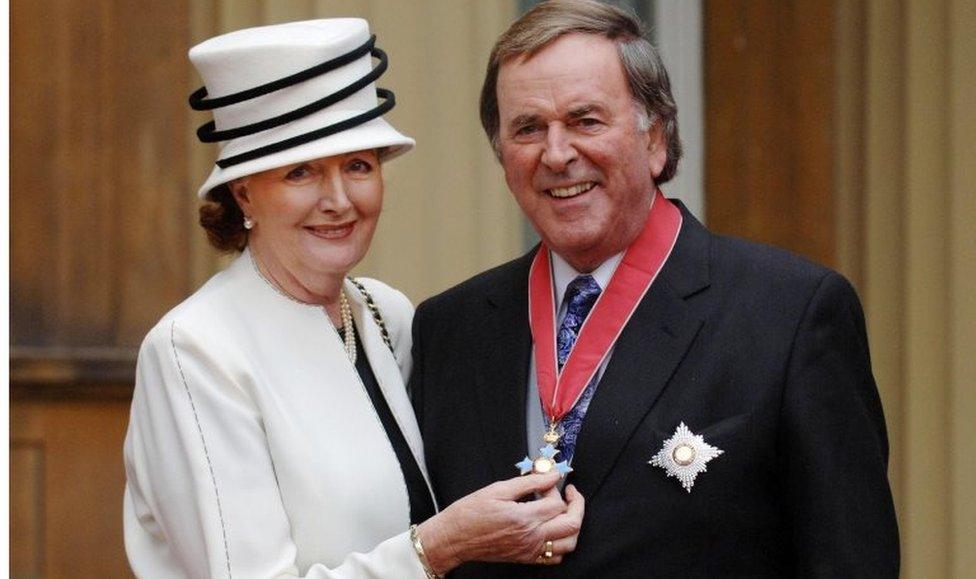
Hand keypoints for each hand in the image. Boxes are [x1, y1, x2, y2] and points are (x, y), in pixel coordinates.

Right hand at [417, 473, 584, 573]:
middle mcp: (530, 537)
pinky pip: (555, 557)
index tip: (548, 480)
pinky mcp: (526, 558)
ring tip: (565, 511)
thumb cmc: (469, 514)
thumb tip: (549, 475)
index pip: (557, 503)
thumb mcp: (497, 489)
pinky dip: (562, 543)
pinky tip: (554, 529)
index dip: (556, 488)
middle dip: (577, 505)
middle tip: (571, 493)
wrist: (453, 539)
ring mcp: (530, 550)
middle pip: (571, 524)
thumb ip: (528, 482)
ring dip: (573, 525)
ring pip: (569, 543)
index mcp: (523, 518)